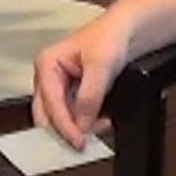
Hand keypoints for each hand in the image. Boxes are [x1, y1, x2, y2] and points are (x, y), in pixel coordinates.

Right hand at [31, 11, 133, 149]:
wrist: (128, 30)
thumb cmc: (110, 36)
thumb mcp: (100, 66)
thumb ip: (89, 97)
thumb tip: (81, 124)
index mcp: (47, 64)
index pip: (51, 103)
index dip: (64, 125)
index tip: (78, 141)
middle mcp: (49, 76)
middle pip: (49, 114)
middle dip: (66, 130)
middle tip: (82, 145)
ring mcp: (61, 86)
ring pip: (63, 117)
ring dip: (79, 126)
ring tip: (100, 126)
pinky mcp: (74, 92)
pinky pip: (76, 114)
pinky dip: (87, 121)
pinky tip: (101, 121)